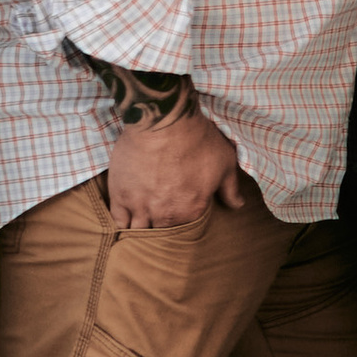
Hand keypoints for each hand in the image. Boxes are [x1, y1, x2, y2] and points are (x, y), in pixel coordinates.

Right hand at [107, 107, 248, 228]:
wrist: (165, 121)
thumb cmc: (197, 139)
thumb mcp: (225, 162)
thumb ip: (230, 189)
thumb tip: (238, 205)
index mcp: (191, 211)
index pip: (186, 232)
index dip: (182, 225)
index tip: (179, 218)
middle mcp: (165, 215)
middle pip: (160, 235)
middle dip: (160, 230)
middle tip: (159, 220)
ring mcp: (140, 206)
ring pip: (138, 231)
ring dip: (140, 230)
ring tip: (141, 225)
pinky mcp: (120, 195)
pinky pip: (118, 220)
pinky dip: (121, 224)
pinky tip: (124, 222)